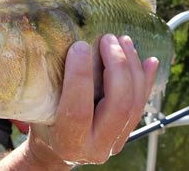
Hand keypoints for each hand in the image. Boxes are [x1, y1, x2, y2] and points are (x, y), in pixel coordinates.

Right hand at [28, 34, 157, 166]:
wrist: (56, 150)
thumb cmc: (43, 128)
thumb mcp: (38, 111)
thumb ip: (47, 87)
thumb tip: (54, 47)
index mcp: (68, 142)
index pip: (78, 109)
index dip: (80, 75)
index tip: (80, 46)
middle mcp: (96, 146)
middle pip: (118, 104)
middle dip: (117, 66)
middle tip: (107, 39)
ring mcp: (115, 141)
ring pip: (135, 103)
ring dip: (132, 67)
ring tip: (123, 41)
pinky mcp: (125, 133)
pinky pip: (141, 106)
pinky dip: (146, 80)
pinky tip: (149, 61)